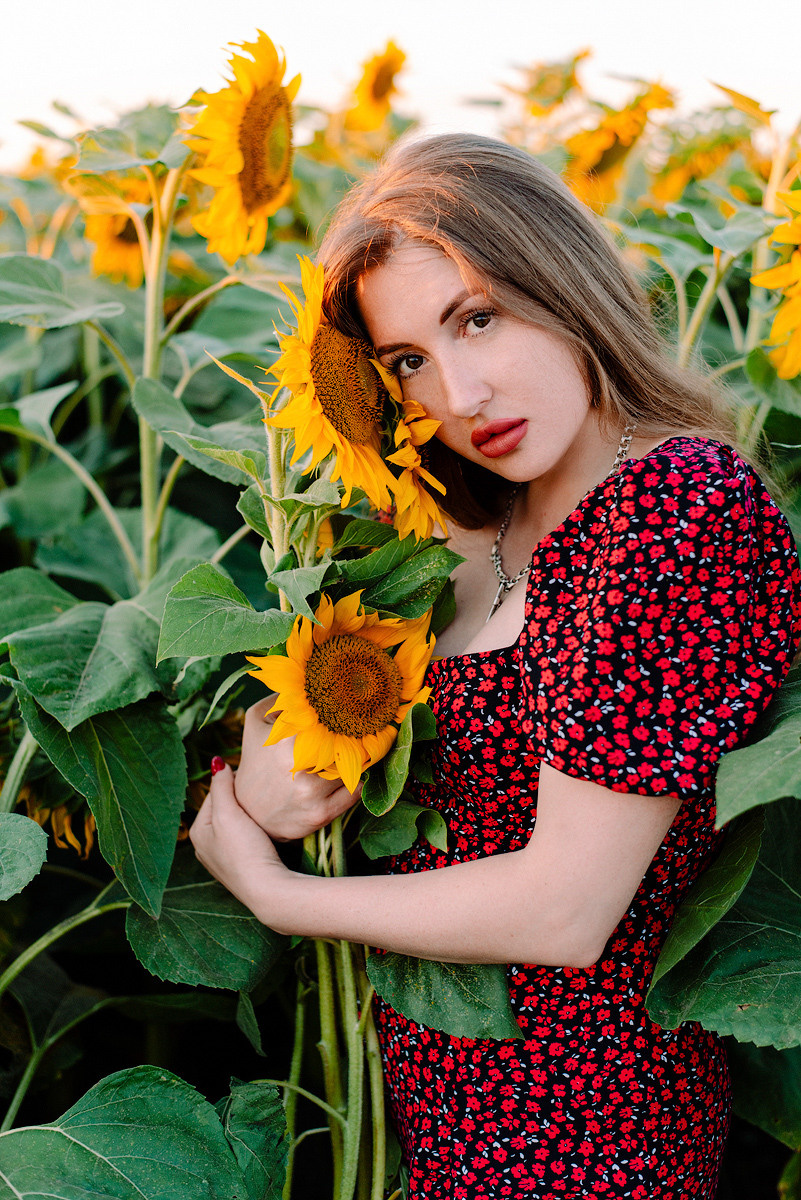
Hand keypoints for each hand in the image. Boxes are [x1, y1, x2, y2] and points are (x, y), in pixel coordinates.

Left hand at [190, 760, 290, 922]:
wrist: (268, 890)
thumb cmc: (245, 851)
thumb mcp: (228, 813)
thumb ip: (221, 786)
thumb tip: (217, 762)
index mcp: (197, 832)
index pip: (214, 795)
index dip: (231, 783)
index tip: (251, 777)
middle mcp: (206, 847)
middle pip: (224, 810)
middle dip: (240, 800)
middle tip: (259, 792)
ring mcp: (224, 859)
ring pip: (236, 825)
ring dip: (248, 815)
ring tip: (264, 809)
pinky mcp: (242, 868)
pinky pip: (246, 839)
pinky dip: (255, 831)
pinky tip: (266, 830)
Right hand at [232, 697, 360, 840]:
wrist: (245, 810)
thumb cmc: (255, 760)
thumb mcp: (257, 721)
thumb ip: (281, 697)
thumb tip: (309, 680)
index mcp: (287, 738)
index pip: (333, 718)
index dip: (348, 713)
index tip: (357, 709)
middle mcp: (301, 767)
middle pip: (350, 744)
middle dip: (358, 737)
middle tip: (367, 730)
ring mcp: (312, 793)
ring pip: (355, 768)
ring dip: (359, 761)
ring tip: (356, 753)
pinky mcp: (320, 815)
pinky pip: (356, 793)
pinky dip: (359, 782)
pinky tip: (353, 776)